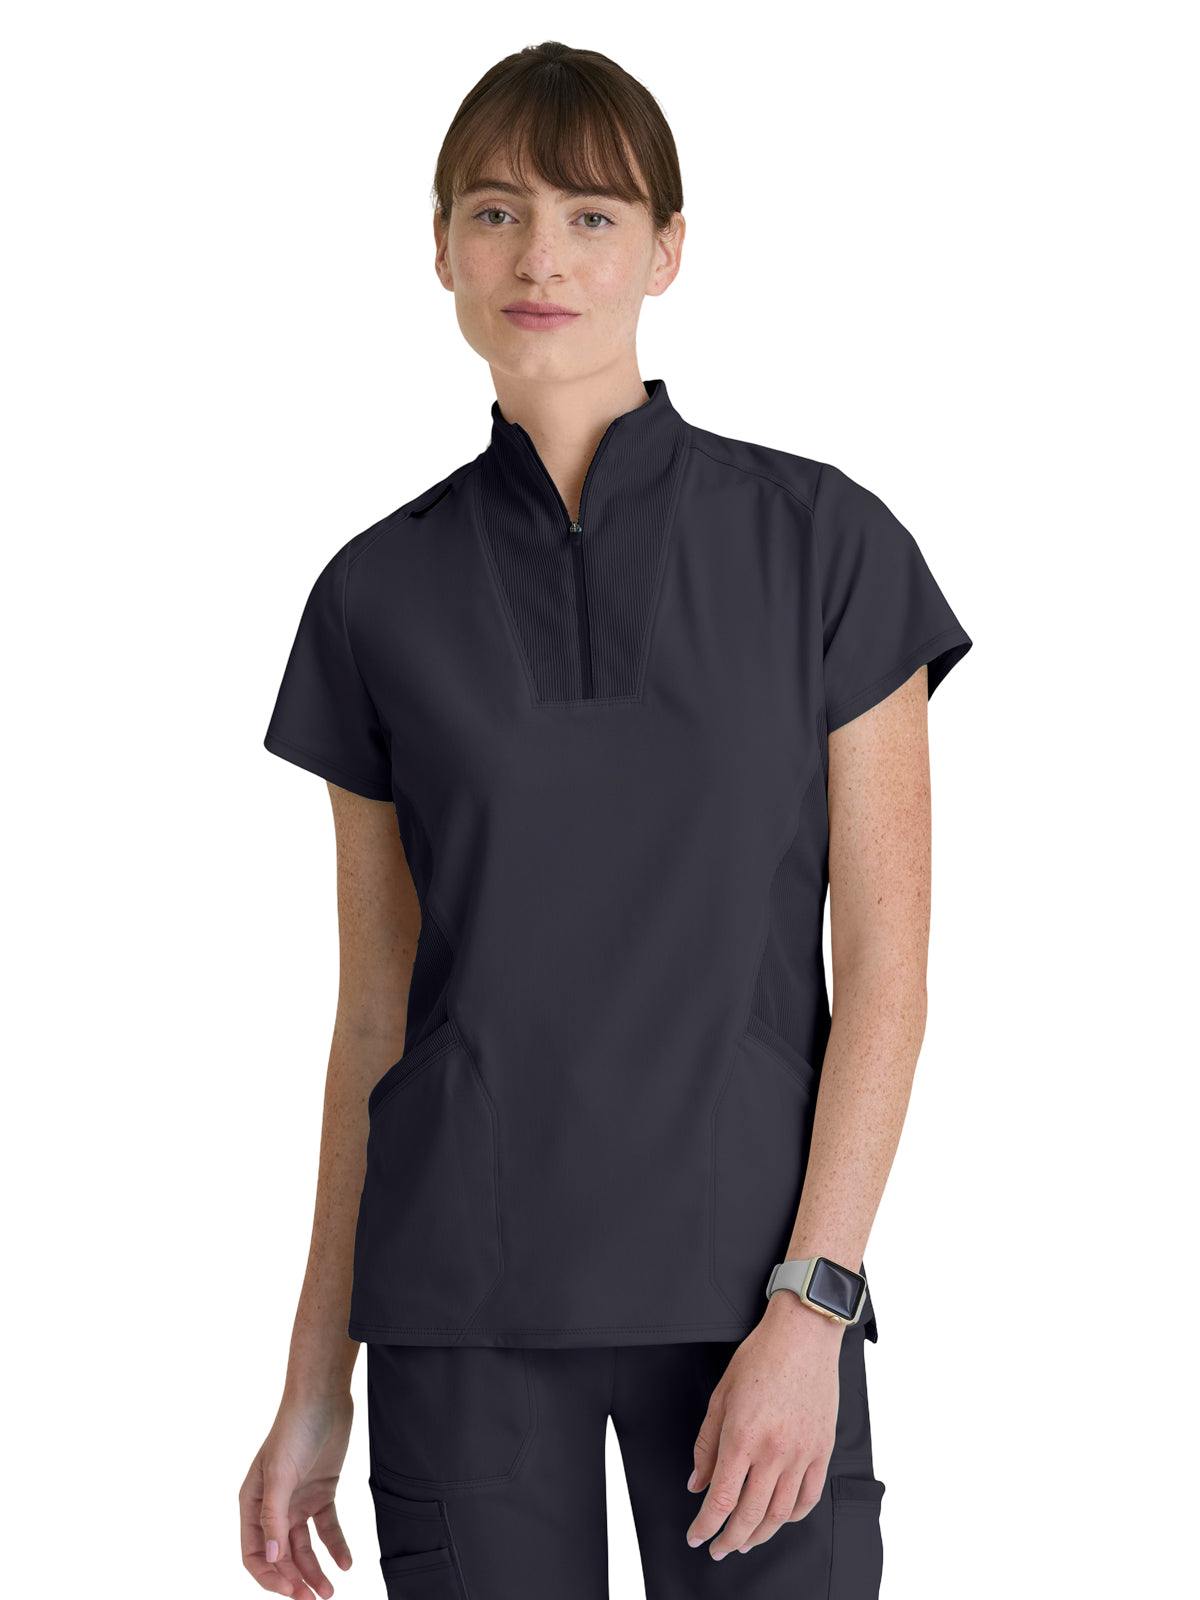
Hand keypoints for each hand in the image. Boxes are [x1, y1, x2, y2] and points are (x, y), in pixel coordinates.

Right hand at [239, 1388, 355, 1597]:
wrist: (324, 1396)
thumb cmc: (295, 1428)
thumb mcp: (281, 1473)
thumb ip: (274, 1516)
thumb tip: (271, 1558)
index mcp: (253, 1502)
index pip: (255, 1553)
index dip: (270, 1576)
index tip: (291, 1592)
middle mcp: (273, 1506)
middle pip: (280, 1555)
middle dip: (295, 1579)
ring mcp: (298, 1500)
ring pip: (304, 1547)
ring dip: (315, 1570)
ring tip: (329, 1592)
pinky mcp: (322, 1492)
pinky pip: (327, 1528)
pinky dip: (335, 1546)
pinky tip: (346, 1563)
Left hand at [685, 1293, 842, 1559]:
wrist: (803, 1335)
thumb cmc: (760, 1357)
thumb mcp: (720, 1396)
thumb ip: (706, 1445)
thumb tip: (697, 1483)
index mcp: (743, 1437)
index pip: (721, 1500)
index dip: (705, 1526)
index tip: (696, 1536)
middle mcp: (774, 1452)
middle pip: (749, 1515)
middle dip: (729, 1540)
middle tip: (717, 1549)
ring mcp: (802, 1454)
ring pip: (779, 1514)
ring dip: (759, 1535)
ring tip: (745, 1541)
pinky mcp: (821, 1451)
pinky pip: (808, 1498)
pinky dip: (791, 1517)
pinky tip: (778, 1519)